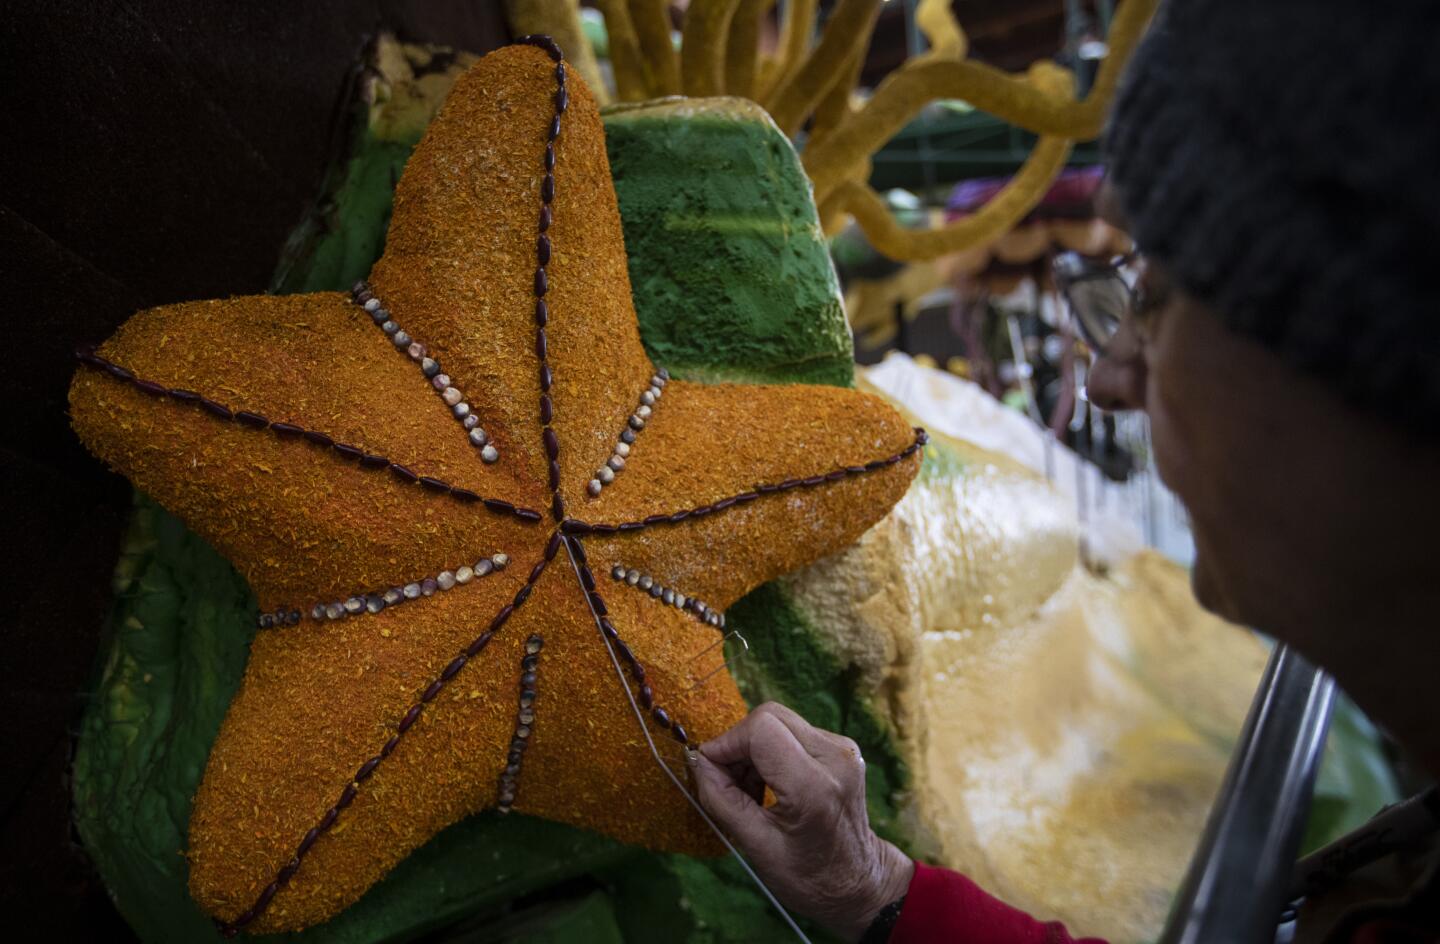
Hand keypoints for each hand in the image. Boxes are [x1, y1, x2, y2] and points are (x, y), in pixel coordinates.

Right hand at [688, 702, 913, 941]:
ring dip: (754, 748)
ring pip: (780, 721)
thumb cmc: (808, 875)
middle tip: (729, 781)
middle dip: (739, 743)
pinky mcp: (842, 748)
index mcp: (814, 786)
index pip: (760, 729)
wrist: (857, 881)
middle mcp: (835, 757)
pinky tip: (770, 783)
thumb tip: (699, 761)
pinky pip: (794, 731)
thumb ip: (722, 799)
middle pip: (770, 716)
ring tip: (750, 789)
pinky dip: (772, 751)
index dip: (727, 743)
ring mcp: (843, 749)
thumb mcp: (756, 846)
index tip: (711, 769)